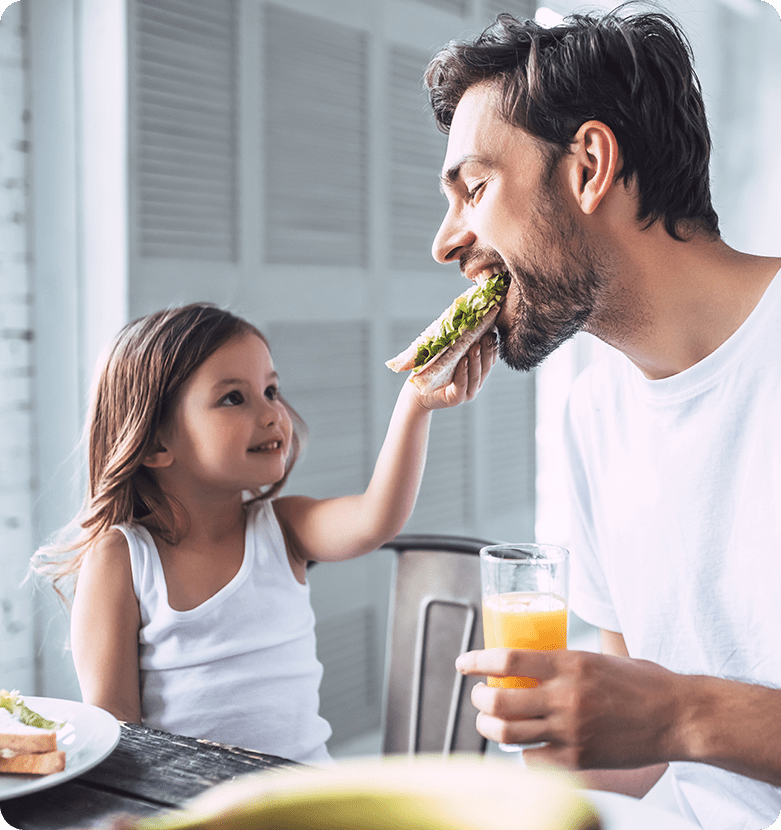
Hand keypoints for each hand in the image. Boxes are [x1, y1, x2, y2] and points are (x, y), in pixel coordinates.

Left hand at [413, 332, 497, 409]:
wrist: (417, 391)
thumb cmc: (432, 370)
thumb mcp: (447, 354)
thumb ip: (457, 343)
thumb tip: (464, 319)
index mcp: (476, 371)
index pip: (489, 359)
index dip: (492, 347)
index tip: (493, 331)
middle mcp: (475, 383)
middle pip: (486, 366)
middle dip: (487, 351)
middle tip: (488, 336)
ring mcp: (467, 392)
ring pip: (476, 375)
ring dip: (477, 360)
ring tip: (476, 347)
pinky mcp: (456, 399)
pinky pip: (462, 385)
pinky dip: (463, 372)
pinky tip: (464, 361)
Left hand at [455, 647, 687, 770]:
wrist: (679, 716)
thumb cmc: (642, 681)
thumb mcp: (598, 658)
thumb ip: (564, 663)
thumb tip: (531, 663)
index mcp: (569, 663)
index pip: (507, 660)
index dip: (477, 661)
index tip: (463, 663)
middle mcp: (565, 696)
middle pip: (498, 701)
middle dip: (478, 700)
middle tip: (478, 696)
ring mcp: (571, 731)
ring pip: (507, 734)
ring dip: (489, 727)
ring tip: (488, 720)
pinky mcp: (579, 759)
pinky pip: (532, 759)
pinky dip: (521, 752)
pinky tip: (524, 744)